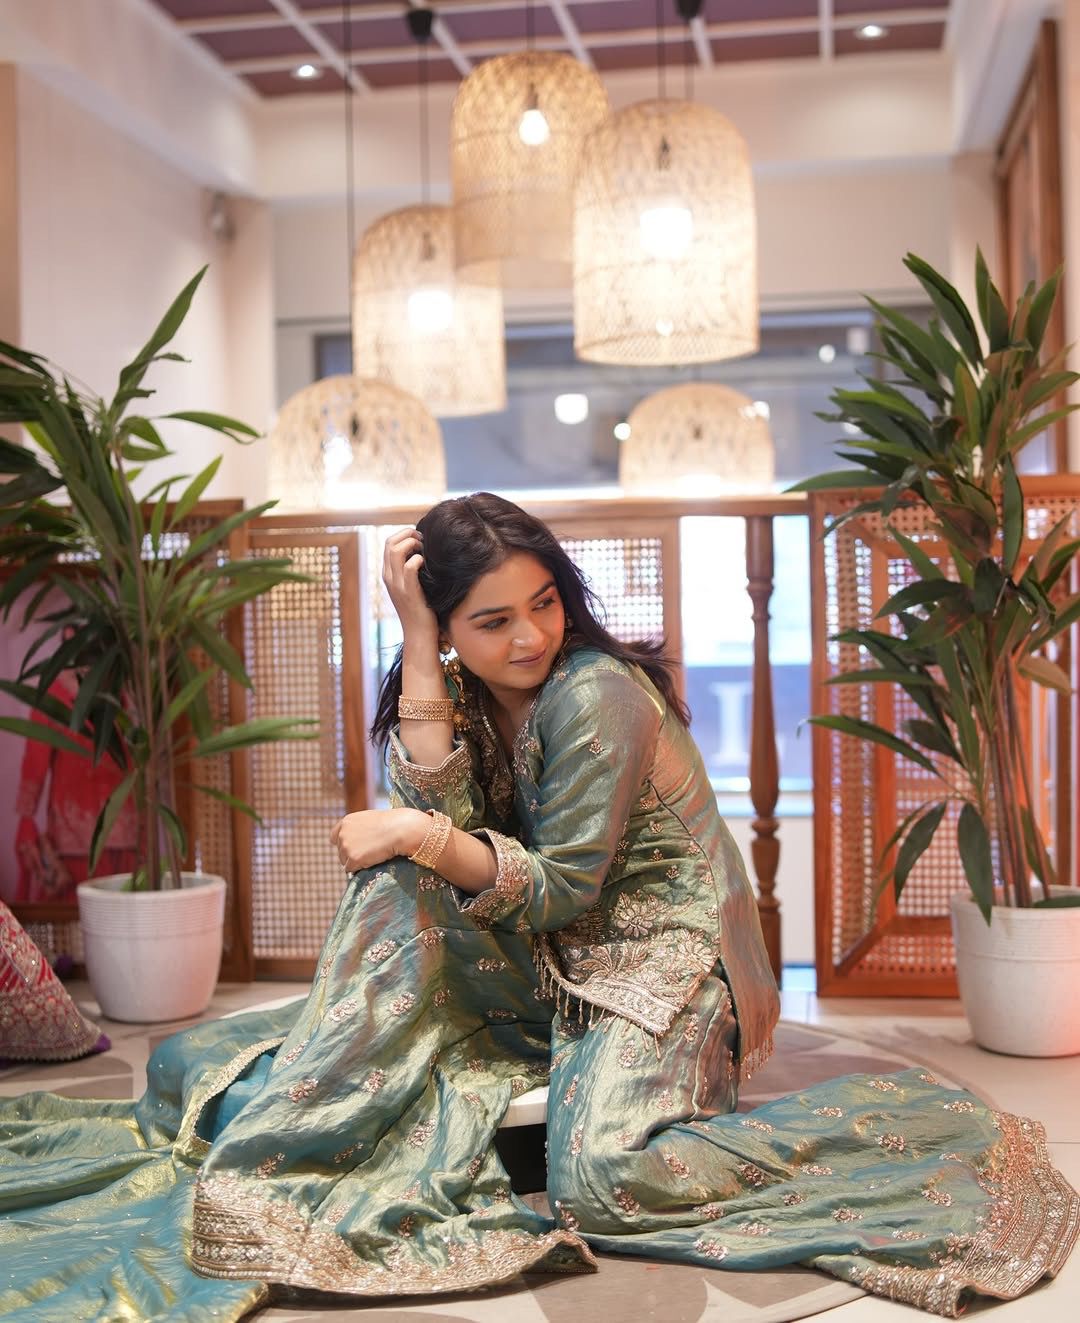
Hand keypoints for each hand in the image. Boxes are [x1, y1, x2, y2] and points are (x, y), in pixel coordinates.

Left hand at [330, 807, 425, 871]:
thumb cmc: (390, 823)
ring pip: (345, 861)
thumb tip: (358, 839)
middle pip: (340, 851)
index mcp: (346, 822)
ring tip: (372, 855)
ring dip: (356, 862)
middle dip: (351, 854)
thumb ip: (358, 828)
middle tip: (368, 852)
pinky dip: (360, 868)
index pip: (334, 836)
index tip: (353, 847)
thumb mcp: (369, 819)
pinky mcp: (353, 859)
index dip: (343, 843)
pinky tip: (372, 860)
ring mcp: (346, 847)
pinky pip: (351, 870)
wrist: (399, 829)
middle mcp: (342, 834)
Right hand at [383, 528, 438, 646]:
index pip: (388, 543)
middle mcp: (389, 577)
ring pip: (396, 550)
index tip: (420, 538)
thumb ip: (410, 570)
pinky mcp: (408, 592)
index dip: (404, 535)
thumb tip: (423, 551)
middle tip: (423, 539)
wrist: (418, 633)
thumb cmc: (420, 609)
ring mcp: (397, 584)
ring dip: (413, 543)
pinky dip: (418, 560)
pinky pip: (409, 567)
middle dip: (408, 534)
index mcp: (388, 574)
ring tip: (424, 550)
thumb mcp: (411, 586)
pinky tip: (426, 563)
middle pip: (390, 542)